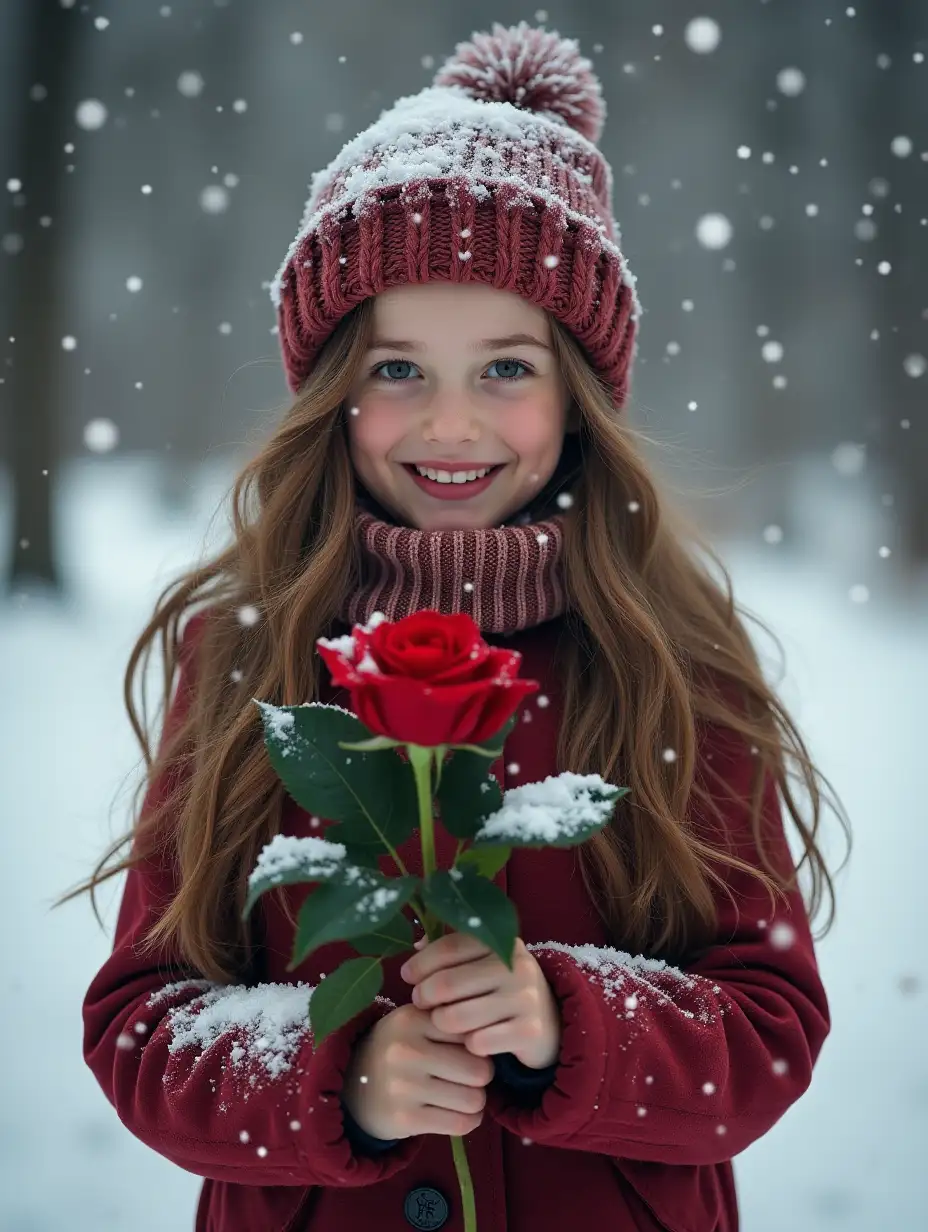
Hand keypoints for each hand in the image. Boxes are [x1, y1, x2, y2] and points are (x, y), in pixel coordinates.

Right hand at [342, 1004, 494, 1141]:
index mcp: (412, 1018)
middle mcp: (406, 1050)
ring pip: (474, 1099)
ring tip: (463, 1095)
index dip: (478, 1044)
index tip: (468, 1050)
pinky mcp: (405, 1119)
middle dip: (481, 1077)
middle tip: (469, 1077)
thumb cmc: (398, 1048)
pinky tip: (457, 1113)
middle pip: (480, 1070)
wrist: (352, 1086)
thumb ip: (450, 1022)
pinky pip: (461, 1124)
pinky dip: (468, 1121)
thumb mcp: (416, 1022)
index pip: (472, 1032)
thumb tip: (494, 1039)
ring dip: (476, 1101)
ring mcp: (404, 1086)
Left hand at [399, 932, 561, 1069]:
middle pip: (449, 982)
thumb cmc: (502, 990)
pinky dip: (468, 1044)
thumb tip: (417, 946)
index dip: (423, 962)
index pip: (452, 946)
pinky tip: (470, 1041)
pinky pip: (478, 1042)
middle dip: (426, 995)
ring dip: (442, 1022)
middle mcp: (517, 966)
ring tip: (442, 1021)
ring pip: (458, 1016)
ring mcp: (526, 998)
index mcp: (503, 943)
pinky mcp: (528, 1031)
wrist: (549, 1024)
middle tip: (421, 1002)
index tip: (408, 975)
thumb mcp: (484, 964)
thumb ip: (453, 952)